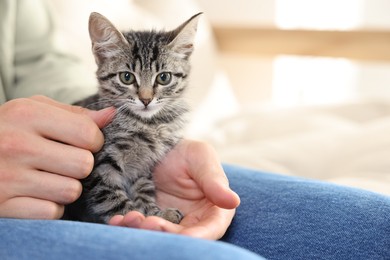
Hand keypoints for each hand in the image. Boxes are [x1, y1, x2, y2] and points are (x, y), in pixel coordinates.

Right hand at [0, 96, 113, 218]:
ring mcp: (7, 178)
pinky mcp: (3, 205)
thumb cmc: (7, 131)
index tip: (81, 143)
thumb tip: (112, 115)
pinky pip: (52, 212)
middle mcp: (16, 145)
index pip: (88, 133)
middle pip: (84, 165)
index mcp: (26, 115)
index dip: (93, 141)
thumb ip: (73, 114)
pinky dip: (50, 206)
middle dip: (80, 166)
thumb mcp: (33, 112)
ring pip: (71, 191)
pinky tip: (35, 193)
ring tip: (47, 177)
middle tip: (62, 162)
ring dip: (66, 187)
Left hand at [108, 140, 239, 239]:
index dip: (198, 236)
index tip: (184, 236)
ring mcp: (170, 223)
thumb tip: (233, 201)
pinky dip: (129, 228)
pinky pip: (140, 229)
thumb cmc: (186, 151)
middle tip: (146, 222)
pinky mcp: (149, 220)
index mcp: (214, 209)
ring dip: (144, 232)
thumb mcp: (201, 158)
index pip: (211, 229)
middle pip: (183, 238)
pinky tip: (118, 220)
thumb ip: (214, 181)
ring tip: (130, 218)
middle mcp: (193, 221)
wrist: (157, 148)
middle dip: (164, 235)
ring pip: (160, 237)